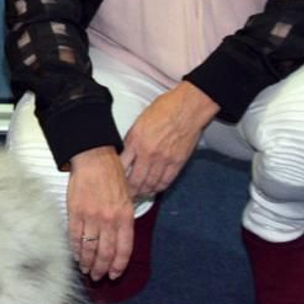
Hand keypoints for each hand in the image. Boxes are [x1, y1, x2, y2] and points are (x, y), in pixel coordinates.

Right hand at [66, 146, 135, 279]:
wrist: (94, 159)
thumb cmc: (112, 175)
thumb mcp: (128, 197)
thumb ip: (125, 219)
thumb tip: (121, 239)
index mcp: (125, 217)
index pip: (124, 249)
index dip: (118, 265)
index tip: (114, 274)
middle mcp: (109, 220)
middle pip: (106, 253)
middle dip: (102, 269)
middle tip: (98, 277)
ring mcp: (91, 217)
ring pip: (90, 248)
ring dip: (87, 262)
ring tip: (86, 270)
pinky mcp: (76, 213)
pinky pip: (75, 237)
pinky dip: (75, 249)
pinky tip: (76, 256)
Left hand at [119, 81, 218, 198]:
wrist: (188, 107)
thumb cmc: (166, 108)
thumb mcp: (139, 122)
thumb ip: (132, 139)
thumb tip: (126, 152)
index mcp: (136, 141)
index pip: (121, 166)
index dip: (117, 178)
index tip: (114, 183)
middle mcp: (148, 153)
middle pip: (135, 180)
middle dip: (129, 191)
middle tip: (126, 196)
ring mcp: (164, 159)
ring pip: (150, 184)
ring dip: (143, 192)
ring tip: (139, 195)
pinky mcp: (177, 163)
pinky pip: (166, 181)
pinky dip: (159, 188)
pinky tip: (154, 189)